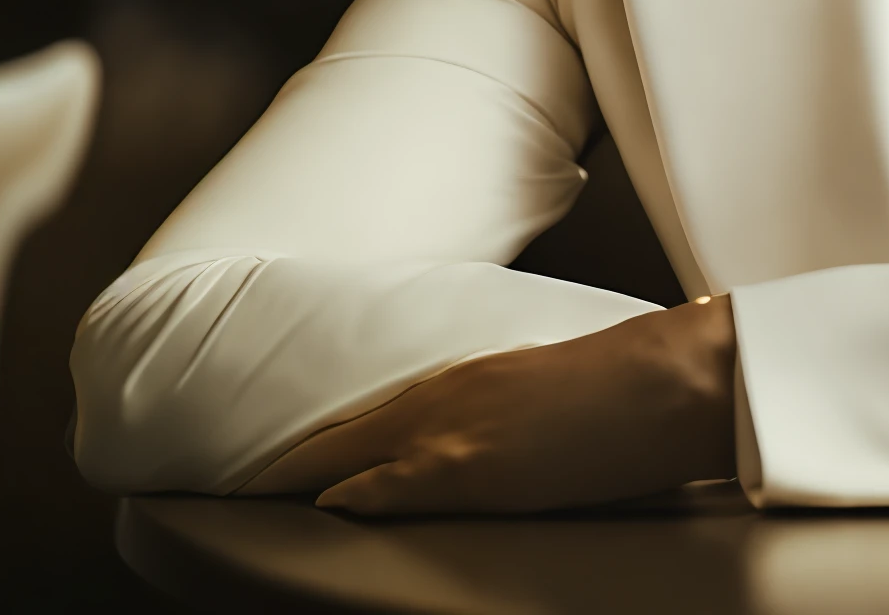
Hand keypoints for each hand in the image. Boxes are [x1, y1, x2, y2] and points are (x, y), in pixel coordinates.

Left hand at [239, 297, 737, 514]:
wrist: (659, 382)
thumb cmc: (620, 390)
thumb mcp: (539, 393)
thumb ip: (491, 415)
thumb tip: (478, 450)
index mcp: (461, 379)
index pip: (362, 416)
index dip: (309, 443)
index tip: (264, 462)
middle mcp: (442, 400)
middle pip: (335, 436)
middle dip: (280, 463)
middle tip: (229, 481)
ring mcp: (450, 434)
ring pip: (346, 457)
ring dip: (299, 479)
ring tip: (248, 497)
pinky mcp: (466, 468)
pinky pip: (385, 488)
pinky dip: (346, 499)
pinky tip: (319, 509)